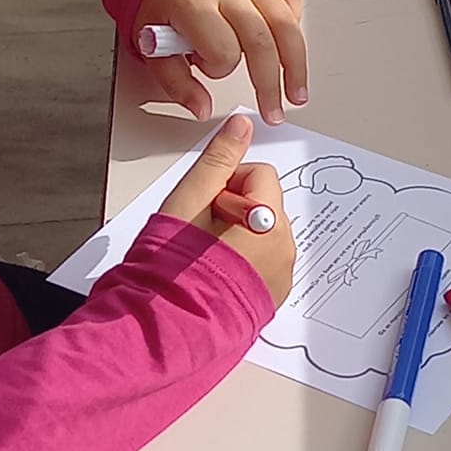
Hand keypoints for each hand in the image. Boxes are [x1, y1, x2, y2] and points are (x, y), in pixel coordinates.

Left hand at [133, 0, 305, 125]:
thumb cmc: (163, 3)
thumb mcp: (154, 45)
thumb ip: (177, 82)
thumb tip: (201, 108)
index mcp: (194, 3)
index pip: (222, 50)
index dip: (218, 69)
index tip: (208, 68)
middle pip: (261, 41)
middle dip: (270, 85)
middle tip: (273, 112)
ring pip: (285, 24)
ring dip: (295, 64)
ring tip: (296, 93)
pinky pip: (291, 1)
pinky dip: (295, 26)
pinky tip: (289, 48)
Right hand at [159, 114, 294, 305]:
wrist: (165, 327)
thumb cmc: (172, 267)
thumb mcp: (190, 201)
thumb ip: (218, 159)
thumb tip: (242, 123)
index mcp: (269, 223)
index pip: (258, 175)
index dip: (226, 185)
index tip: (204, 208)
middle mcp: (284, 250)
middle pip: (263, 202)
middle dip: (233, 208)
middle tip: (201, 232)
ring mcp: (281, 276)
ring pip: (263, 230)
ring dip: (238, 233)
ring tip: (205, 255)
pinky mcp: (274, 296)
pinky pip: (265, 259)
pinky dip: (244, 258)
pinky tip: (215, 272)